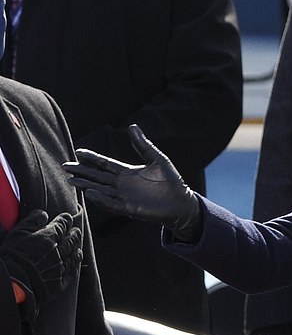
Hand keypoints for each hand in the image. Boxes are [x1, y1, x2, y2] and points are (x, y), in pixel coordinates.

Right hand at [1, 209, 81, 317]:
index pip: (61, 225)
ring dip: (76, 250)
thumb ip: (31, 222)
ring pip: (74, 257)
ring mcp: (60, 268)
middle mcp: (58, 252)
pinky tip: (74, 265)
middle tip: (76, 231)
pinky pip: (71, 273)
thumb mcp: (17, 234)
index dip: (65, 220)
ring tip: (78, 248)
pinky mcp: (59, 283)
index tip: (68, 218)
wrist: (13, 283)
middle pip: (71, 240)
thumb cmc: (12, 257)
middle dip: (74, 234)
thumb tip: (43, 214)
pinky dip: (74, 267)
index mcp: (48, 238)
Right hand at [64, 124, 199, 237]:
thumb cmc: (172, 182)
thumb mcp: (157, 159)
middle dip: (82, 171)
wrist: (182, 202)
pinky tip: (90, 192)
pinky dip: (101, 199)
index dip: (92, 158)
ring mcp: (125, 197)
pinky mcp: (130, 208)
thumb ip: (143, 145)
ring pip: (100, 190)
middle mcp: (122, 185)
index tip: (78, 151)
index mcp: (128, 172)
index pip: (105, 163)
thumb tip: (132, 126)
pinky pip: (112, 204)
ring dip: (86, 185)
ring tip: (71, 179)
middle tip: (66, 166)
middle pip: (97, 176)